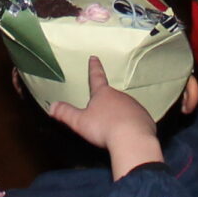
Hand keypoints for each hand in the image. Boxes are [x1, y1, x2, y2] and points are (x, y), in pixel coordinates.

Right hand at [45, 57, 165, 177]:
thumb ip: (66, 113)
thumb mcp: (79, 121)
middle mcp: (120, 96)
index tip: (94, 57)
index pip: (96, 77)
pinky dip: (130, 125)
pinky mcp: (144, 118)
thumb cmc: (104, 128)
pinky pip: (136, 120)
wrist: (132, 139)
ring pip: (124, 109)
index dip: (94, 68)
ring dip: (119, 116)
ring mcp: (134, 106)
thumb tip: (52, 106)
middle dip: (106, 104)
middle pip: (111, 97)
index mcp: (104, 94)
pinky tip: (126, 135)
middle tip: (101, 116)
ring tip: (113, 130)